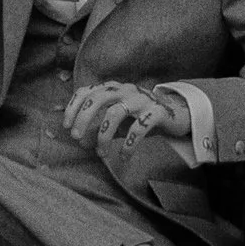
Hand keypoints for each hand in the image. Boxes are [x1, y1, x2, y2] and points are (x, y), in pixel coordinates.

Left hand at [64, 81, 191, 151]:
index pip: (87, 91)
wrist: (179, 114)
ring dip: (104, 135)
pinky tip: (125, 156)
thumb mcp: (117, 118)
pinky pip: (139, 127)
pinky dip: (129, 144)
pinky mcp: (158, 111)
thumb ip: (98, 123)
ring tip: (101, 153)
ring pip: (115, 113)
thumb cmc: (140, 116)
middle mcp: (125, 90)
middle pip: (98, 98)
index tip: (66, 126)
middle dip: (83, 118)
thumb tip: (77, 137)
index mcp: (113, 88)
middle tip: (76, 137)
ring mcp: (142, 99)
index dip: (73, 106)